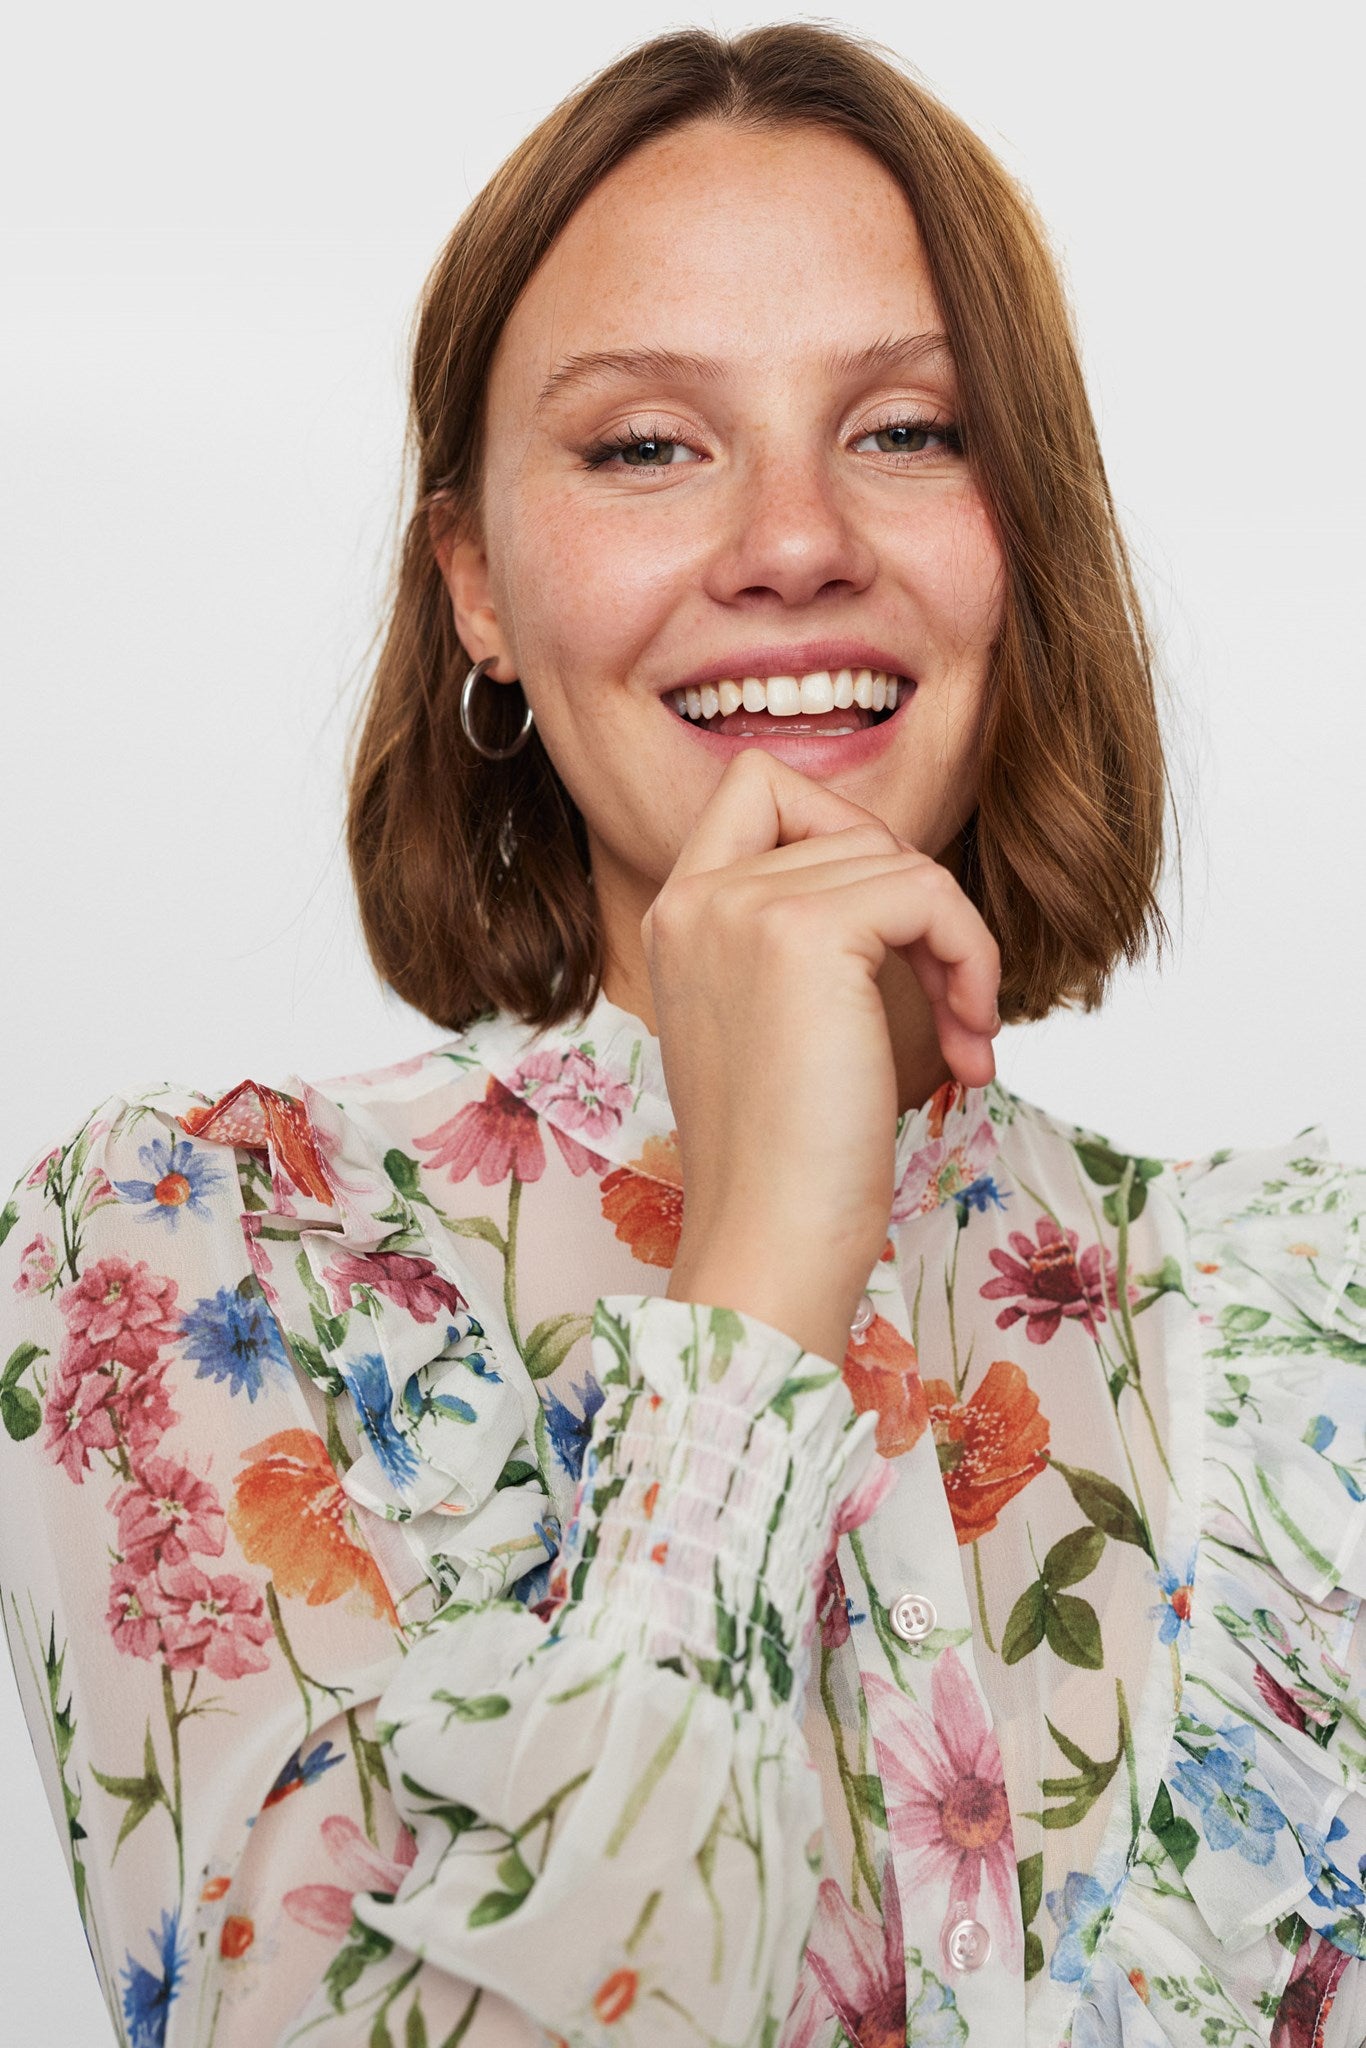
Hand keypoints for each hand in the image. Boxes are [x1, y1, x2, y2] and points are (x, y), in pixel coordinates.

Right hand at [646, 748, 1000, 1364]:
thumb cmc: (785, 1161)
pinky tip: (971, 1041)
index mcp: (677, 916)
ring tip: (966, 1037)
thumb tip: (905, 884)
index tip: (887, 935)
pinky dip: (973, 959)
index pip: (759, 787)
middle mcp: (695, 897)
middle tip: (955, 1010)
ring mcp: (741, 908)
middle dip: (923, 915)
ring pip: (901, 863)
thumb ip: (804, 937)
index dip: (843, 835)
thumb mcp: (776, 1021)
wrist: (769, 1240)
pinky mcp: (802, 932)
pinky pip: (929, 895)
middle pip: (853, 829)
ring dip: (960, 949)